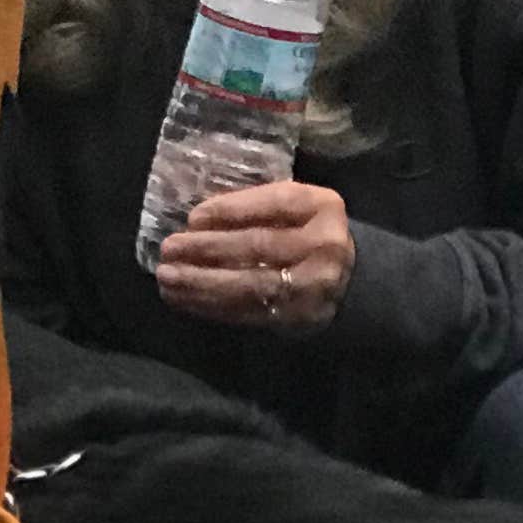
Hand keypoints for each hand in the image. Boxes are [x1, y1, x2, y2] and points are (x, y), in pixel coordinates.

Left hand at [154, 181, 353, 336]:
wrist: (354, 280)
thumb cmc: (307, 232)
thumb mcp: (294, 206)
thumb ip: (256, 206)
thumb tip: (196, 221)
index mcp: (321, 206)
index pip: (273, 203)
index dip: (230, 210)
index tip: (192, 219)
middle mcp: (323, 246)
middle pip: (257, 246)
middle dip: (206, 248)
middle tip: (169, 250)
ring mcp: (314, 286)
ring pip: (250, 284)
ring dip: (202, 283)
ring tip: (168, 279)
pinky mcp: (300, 319)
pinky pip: (250, 312)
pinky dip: (212, 306)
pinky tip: (186, 299)